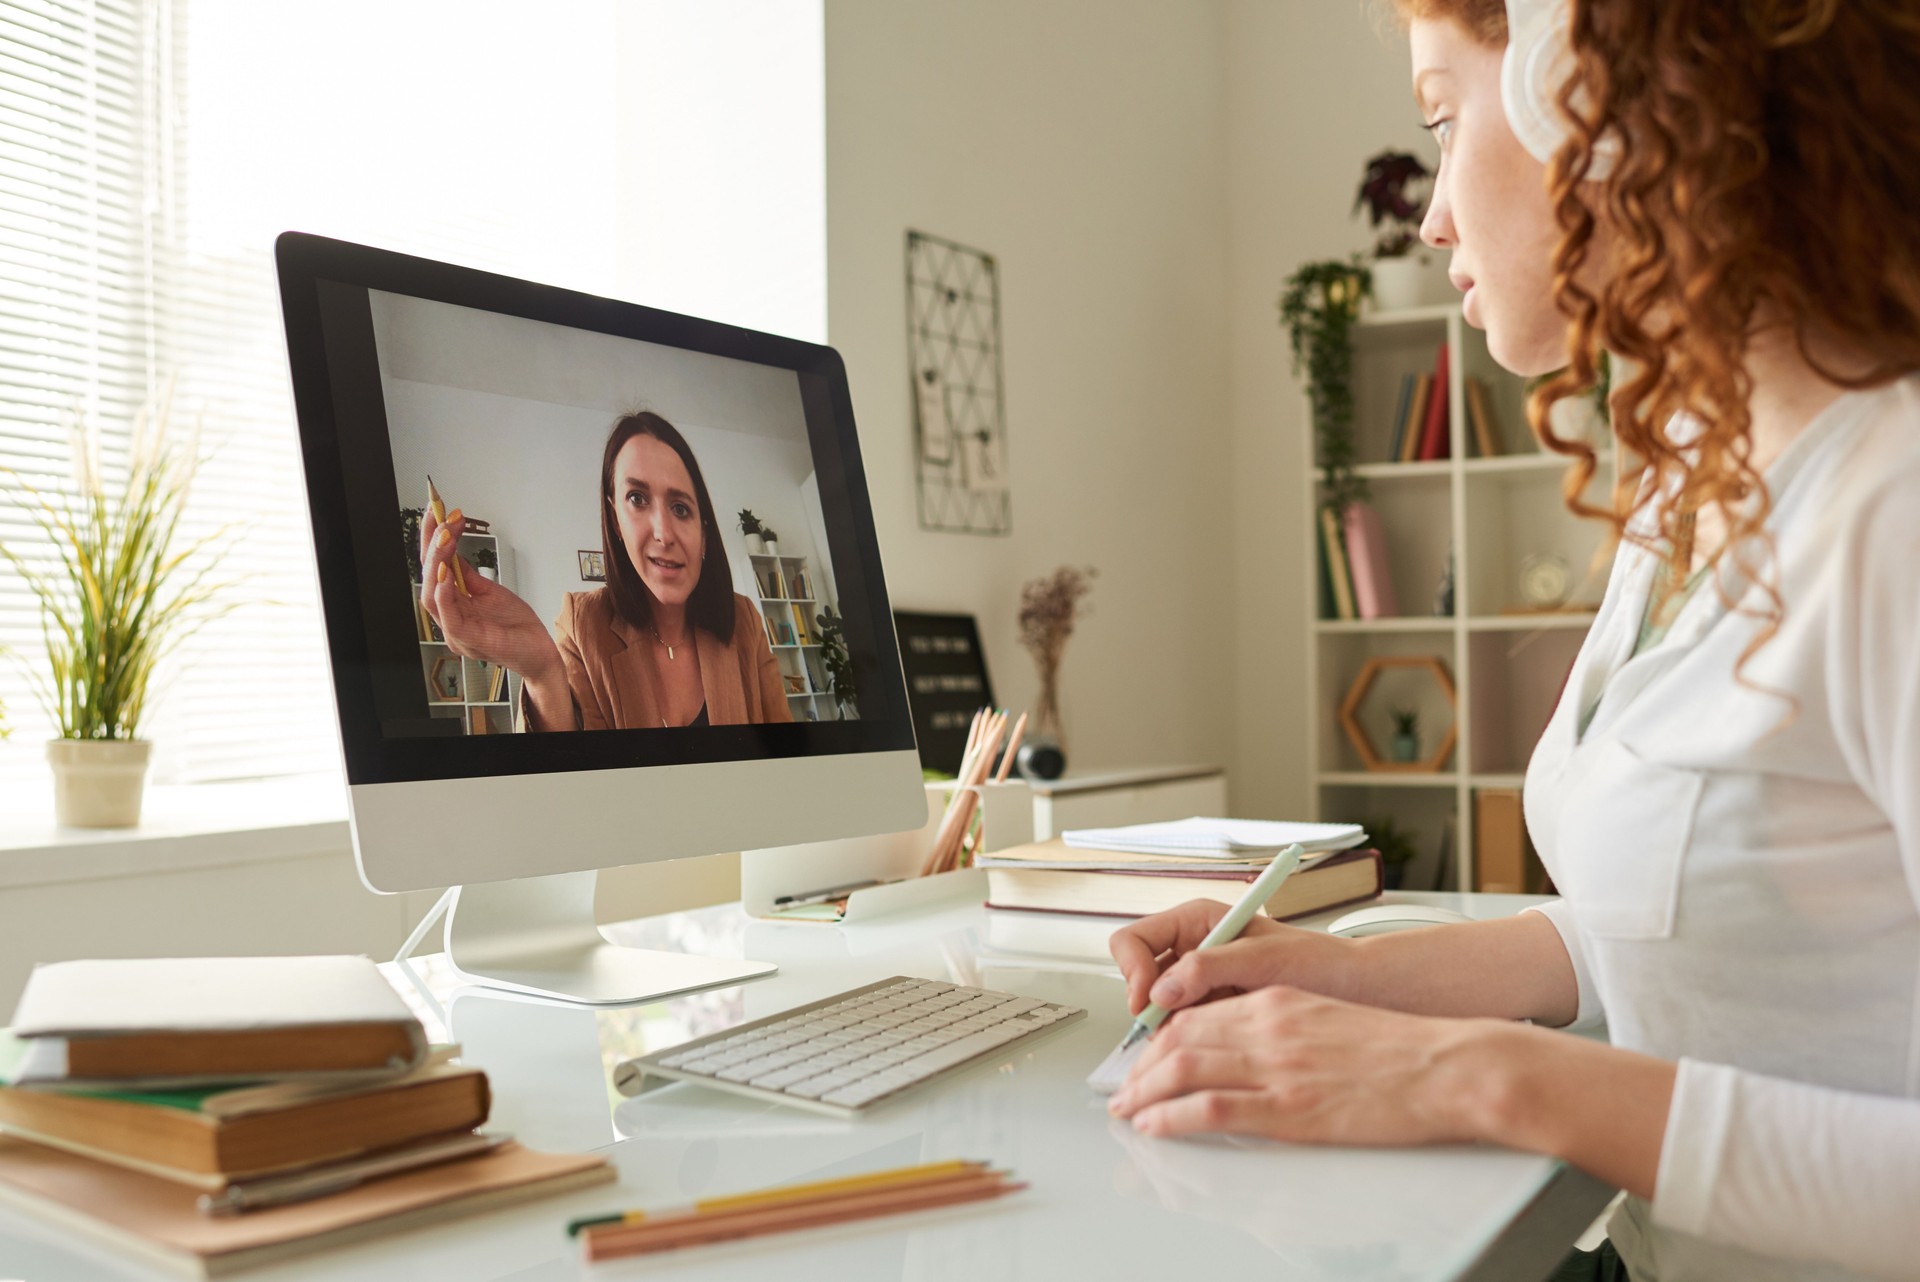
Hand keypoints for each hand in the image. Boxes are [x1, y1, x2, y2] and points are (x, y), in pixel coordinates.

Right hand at [419, 506, 561, 685]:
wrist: (540, 653)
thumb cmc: (516, 628)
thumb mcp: (490, 592)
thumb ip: (468, 576)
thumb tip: (452, 551)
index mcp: (451, 606)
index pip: (433, 569)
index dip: (432, 540)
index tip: (437, 513)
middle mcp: (448, 618)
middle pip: (428, 578)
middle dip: (432, 544)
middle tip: (442, 517)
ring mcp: (455, 631)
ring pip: (431, 596)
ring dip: (437, 563)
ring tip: (445, 538)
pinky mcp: (467, 640)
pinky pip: (448, 616)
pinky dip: (445, 593)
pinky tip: (447, 573)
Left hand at [1107, 985, 1506, 1144]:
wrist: (1445, 1066)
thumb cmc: (1399, 1050)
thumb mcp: (1327, 1020)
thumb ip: (1283, 1029)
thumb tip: (1250, 1053)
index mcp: (1277, 1000)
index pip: (1197, 1014)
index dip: (1160, 1039)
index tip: (1147, 1059)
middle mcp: (1267, 1025)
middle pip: (1178, 1040)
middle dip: (1141, 1068)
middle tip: (1126, 1091)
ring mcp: (1274, 1066)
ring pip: (1182, 1069)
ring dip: (1144, 1094)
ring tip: (1128, 1112)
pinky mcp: (1287, 1107)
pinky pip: (1209, 1109)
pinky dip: (1171, 1118)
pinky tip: (1155, 1126)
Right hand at [1109, 899, 1360, 1017]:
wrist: (1354, 992)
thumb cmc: (1319, 963)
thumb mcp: (1262, 959)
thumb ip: (1207, 968)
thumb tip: (1160, 990)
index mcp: (1197, 921)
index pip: (1134, 939)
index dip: (1134, 971)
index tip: (1148, 1000)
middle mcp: (1192, 949)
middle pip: (1137, 975)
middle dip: (1144, 1003)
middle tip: (1163, 1028)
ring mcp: (1200, 983)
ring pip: (1154, 1008)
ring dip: (1165, 1026)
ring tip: (1196, 1039)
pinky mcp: (1212, 1012)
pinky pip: (1179, 1029)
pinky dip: (1184, 1042)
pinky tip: (1209, 1047)